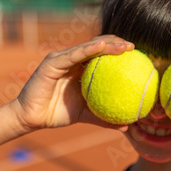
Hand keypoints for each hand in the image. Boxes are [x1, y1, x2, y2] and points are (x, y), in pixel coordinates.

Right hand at [11, 35, 133, 131]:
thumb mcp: (86, 115)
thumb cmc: (58, 113)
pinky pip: (74, 54)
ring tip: (125, 47)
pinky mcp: (53, 62)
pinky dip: (89, 49)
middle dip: (117, 43)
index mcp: (81, 68)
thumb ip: (104, 118)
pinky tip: (103, 47)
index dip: (119, 52)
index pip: (102, 54)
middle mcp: (72, 60)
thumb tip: (126, 127)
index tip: (138, 56)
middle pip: (98, 45)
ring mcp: (62, 58)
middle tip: (134, 48)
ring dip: (108, 44)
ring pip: (89, 47)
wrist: (32, 118)